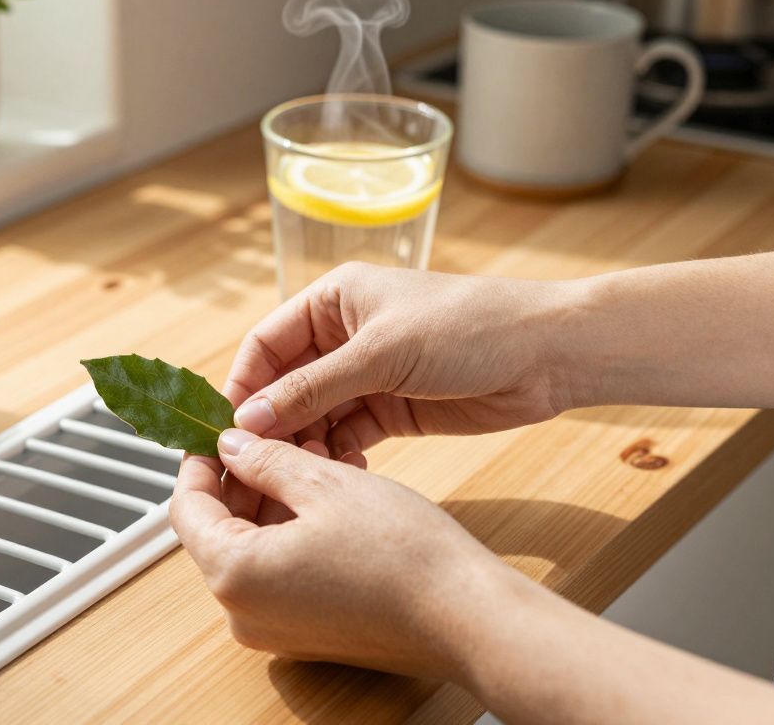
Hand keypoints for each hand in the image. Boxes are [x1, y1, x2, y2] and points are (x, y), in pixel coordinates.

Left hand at [171, 428, 519, 679]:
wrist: (466, 616)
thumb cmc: (404, 557)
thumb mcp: (324, 483)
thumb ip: (264, 461)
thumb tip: (231, 446)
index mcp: (234, 575)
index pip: (187, 508)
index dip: (201, 461)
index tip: (217, 431)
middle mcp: (243, 613)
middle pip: (218, 530)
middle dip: (244, 478)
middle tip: (274, 437)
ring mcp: (274, 629)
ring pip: (251, 548)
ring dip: (273, 501)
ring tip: (313, 459)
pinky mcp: (305, 633)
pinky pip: (279, 573)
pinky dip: (292, 532)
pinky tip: (327, 497)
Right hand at [225, 262, 576, 460]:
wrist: (547, 354)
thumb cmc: (468, 326)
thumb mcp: (380, 353)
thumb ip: (311, 389)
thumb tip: (248, 419)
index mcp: (334, 301)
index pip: (266, 344)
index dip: (243, 385)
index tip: (225, 429)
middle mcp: (344, 336)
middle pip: (285, 385)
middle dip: (271, 423)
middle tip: (257, 465)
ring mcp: (368, 375)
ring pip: (314, 415)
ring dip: (305, 444)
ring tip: (303, 472)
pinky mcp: (392, 409)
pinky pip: (347, 435)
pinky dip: (337, 454)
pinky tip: (336, 472)